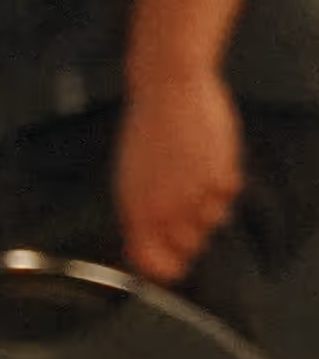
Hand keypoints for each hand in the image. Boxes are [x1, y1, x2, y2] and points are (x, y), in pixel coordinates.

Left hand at [116, 71, 242, 284]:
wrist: (166, 87)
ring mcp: (193, 196)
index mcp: (133, 207)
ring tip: (191, 170)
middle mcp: (162, 208)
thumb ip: (139, 214)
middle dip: (189, 232)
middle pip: (189, 248)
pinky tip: (206, 157)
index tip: (170, 268)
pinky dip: (221, 181)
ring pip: (213, 222)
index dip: (163, 271)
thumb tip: (142, 251)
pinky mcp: (219, 180)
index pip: (152, 263)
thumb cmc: (146, 129)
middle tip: (183, 201)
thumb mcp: (131, 174)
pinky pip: (228, 195)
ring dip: (206, 204)